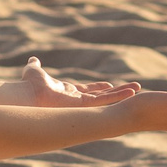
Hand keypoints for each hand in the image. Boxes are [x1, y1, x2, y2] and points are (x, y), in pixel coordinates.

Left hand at [14, 56, 136, 107]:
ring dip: (123, 93)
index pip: (88, 90)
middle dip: (116, 92)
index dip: (98, 88)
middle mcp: (77, 100)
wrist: (29, 95)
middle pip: (101, 96)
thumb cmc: (30, 86)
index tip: (109, 85)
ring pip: (107, 99)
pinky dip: (119, 96)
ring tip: (138, 89)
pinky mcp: (85, 105)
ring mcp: (82, 104)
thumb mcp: (35, 71)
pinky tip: (132, 93)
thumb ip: (35, 66)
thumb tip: (33, 60)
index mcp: (68, 92)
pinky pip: (105, 101)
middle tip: (131, 89)